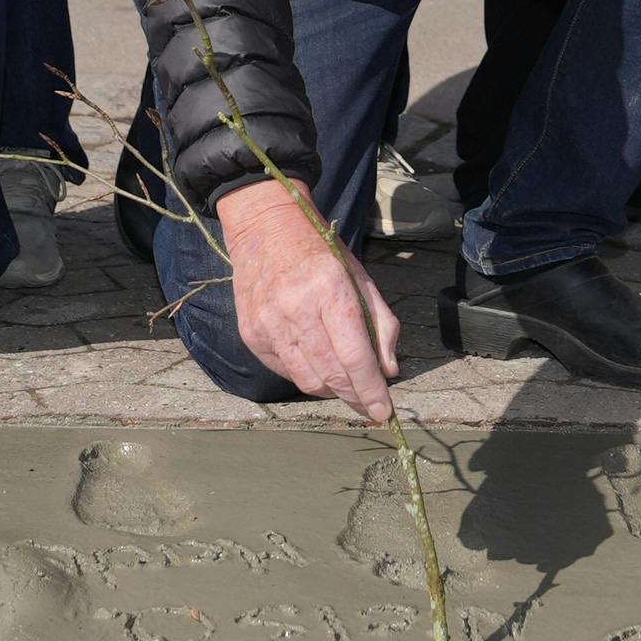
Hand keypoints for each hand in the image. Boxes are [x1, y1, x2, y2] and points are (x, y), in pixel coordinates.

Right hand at [217, 179, 400, 420]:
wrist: (265, 228)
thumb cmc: (320, 252)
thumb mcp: (360, 277)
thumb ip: (381, 324)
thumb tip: (389, 370)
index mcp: (329, 289)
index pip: (354, 356)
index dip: (371, 391)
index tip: (384, 412)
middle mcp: (295, 308)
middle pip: (331, 375)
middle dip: (355, 398)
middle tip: (370, 407)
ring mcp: (268, 323)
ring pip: (307, 381)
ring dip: (332, 392)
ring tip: (347, 389)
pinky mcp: (251, 334)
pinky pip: (285, 371)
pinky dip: (307, 376)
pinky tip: (318, 366)